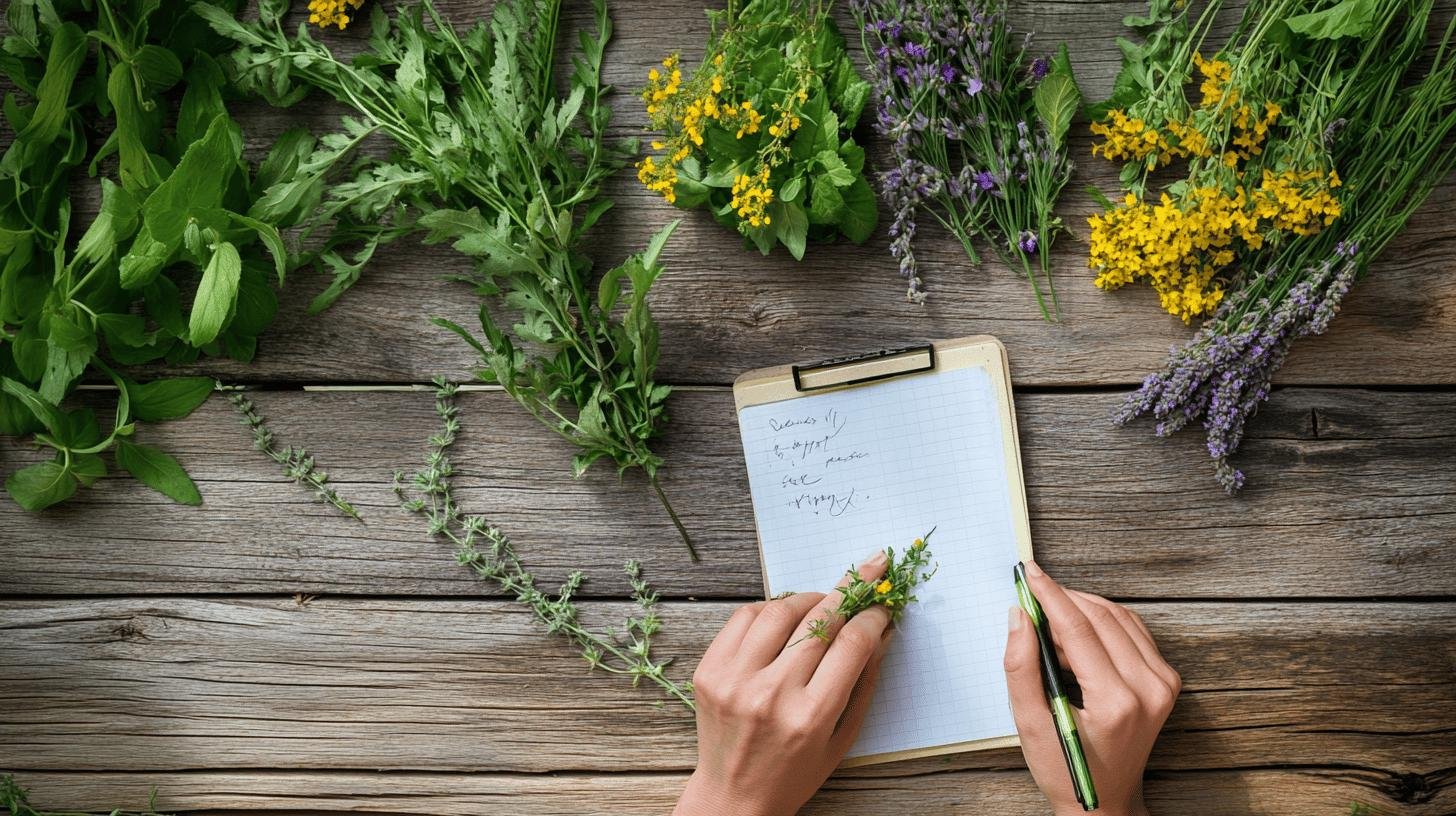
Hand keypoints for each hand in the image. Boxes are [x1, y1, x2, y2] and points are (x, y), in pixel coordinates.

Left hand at [674, 551, 893, 815]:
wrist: (732, 796)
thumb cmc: (794, 772)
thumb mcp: (841, 738)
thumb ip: (863, 683)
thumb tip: (881, 631)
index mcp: (810, 716)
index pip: (851, 644)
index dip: (873, 617)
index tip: (883, 605)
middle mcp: (771, 694)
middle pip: (819, 621)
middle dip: (851, 590)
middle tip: (869, 571)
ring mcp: (734, 679)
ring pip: (779, 611)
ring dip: (809, 598)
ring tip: (824, 602)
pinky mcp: (710, 671)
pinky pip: (743, 618)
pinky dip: (769, 608)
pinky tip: (785, 616)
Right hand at [1004, 561, 1180, 815]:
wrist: (1106, 803)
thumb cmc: (1067, 770)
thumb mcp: (1031, 725)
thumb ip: (1021, 667)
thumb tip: (1019, 616)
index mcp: (1117, 702)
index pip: (1078, 629)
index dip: (1050, 595)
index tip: (1029, 573)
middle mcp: (1149, 689)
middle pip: (1100, 617)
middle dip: (1062, 600)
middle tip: (1030, 597)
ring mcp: (1163, 683)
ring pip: (1118, 617)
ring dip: (1081, 609)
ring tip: (1049, 625)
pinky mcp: (1166, 680)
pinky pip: (1132, 630)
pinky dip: (1101, 622)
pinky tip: (1076, 634)